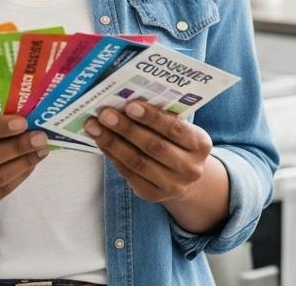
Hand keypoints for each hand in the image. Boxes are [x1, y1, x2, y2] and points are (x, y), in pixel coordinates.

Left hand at [85, 100, 213, 203]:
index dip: (152, 117)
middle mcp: (190, 168)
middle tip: (105, 114)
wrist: (183, 176)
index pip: (175, 128)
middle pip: (154, 146)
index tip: (130, 105)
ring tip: (94, 126)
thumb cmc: (176, 142)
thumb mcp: (179, 129)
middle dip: (126, 128)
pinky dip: (112, 155)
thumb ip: (161, 117)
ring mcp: (172, 185)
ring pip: (137, 162)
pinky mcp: (152, 195)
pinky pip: (128, 173)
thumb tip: (125, 100)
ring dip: (112, 142)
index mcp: (200, 145)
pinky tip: (100, 141)